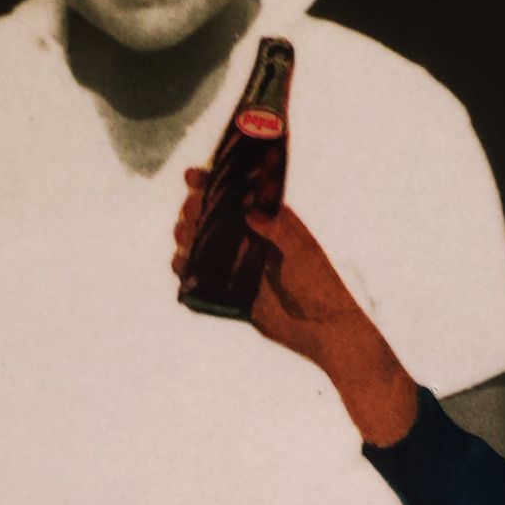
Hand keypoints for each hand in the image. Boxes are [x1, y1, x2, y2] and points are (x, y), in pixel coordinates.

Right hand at [171, 169, 417, 446]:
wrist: (323, 328)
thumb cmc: (319, 284)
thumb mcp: (301, 252)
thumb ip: (277, 230)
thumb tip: (247, 210)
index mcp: (268, 220)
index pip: (236, 193)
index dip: (212, 181)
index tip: (193, 175)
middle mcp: (248, 238)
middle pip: (211, 216)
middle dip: (194, 208)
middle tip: (190, 210)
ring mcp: (236, 264)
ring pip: (200, 244)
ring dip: (186, 236)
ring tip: (183, 235)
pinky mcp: (228, 290)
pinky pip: (199, 276)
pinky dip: (185, 268)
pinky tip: (181, 263)